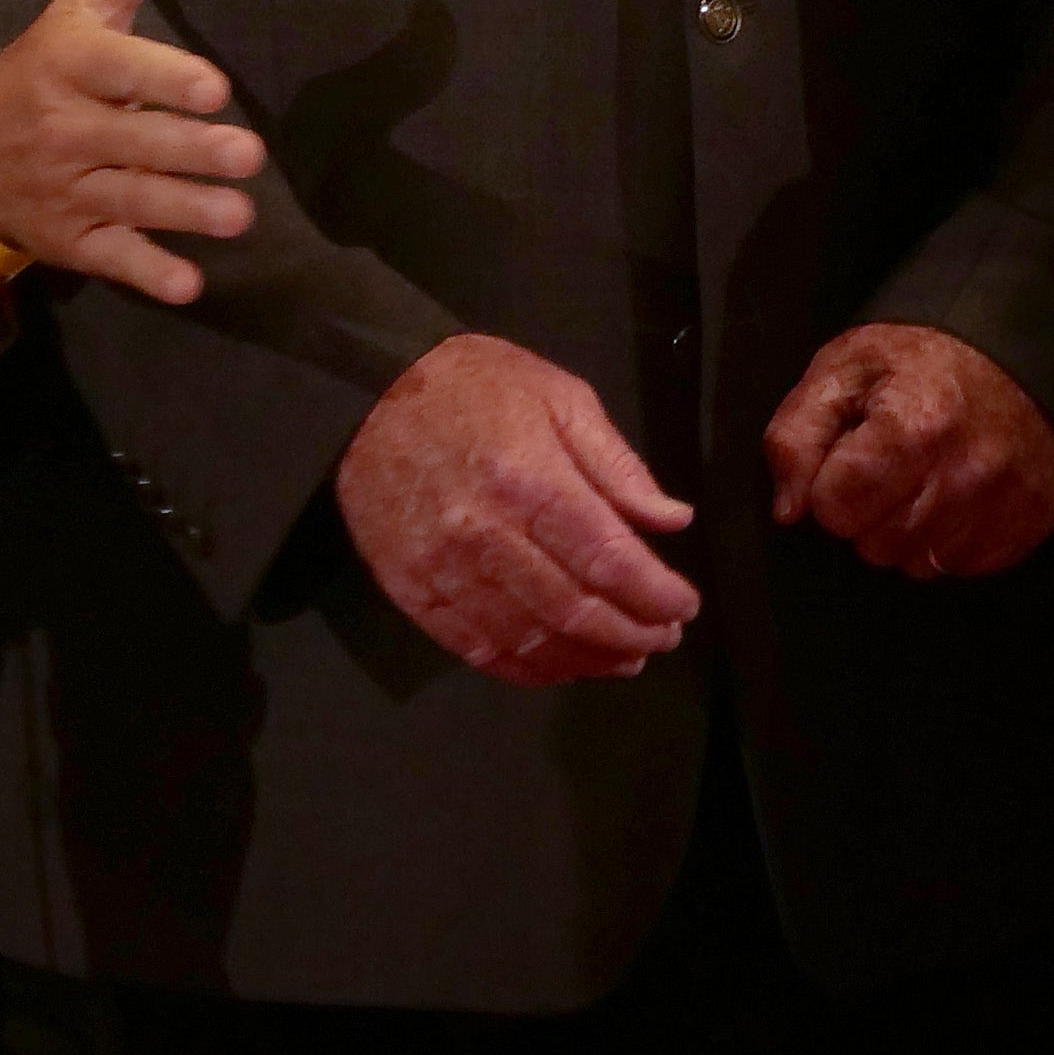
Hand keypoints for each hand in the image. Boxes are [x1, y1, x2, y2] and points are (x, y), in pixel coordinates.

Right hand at [0, 0, 264, 355]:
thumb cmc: (45, 71)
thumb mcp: (79, 10)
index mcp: (69, 64)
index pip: (118, 68)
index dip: (163, 77)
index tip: (213, 87)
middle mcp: (66, 127)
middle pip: (134, 140)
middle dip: (190, 149)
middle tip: (249, 155)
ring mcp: (67, 187)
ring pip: (131, 200)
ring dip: (185, 210)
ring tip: (240, 216)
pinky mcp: (71, 238)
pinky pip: (109, 257)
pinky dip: (145, 272)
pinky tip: (188, 283)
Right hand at [335, 335, 699, 686]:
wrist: (368, 391)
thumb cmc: (475, 386)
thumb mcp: (559, 397)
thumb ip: (616, 465)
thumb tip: (672, 521)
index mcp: (529, 479)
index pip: (608, 559)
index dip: (655, 594)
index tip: (685, 605)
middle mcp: (486, 533)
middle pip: (574, 609)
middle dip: (632, 633)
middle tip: (664, 638)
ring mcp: (443, 568)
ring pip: (529, 639)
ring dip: (587, 659)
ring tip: (624, 658)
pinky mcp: (411, 589)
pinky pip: (475, 648)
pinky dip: (526, 669)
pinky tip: (561, 666)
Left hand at [763, 322, 1053, 577]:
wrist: (1014, 352)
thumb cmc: (919, 361)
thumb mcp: (840, 371)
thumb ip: (795, 436)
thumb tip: (788, 510)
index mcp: (914, 426)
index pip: (836, 509)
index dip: (830, 485)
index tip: (850, 456)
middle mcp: (967, 473)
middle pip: (875, 546)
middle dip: (868, 512)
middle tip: (890, 464)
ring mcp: (1006, 503)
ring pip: (917, 564)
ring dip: (907, 531)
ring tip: (923, 477)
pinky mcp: (1030, 522)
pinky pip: (961, 566)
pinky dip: (949, 538)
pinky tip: (955, 494)